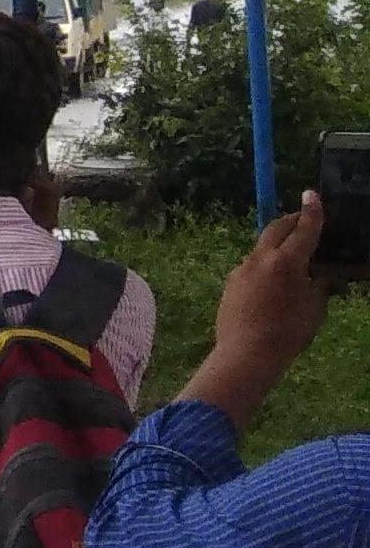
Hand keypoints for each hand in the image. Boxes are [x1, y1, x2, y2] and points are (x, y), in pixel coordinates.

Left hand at [185, 199, 332, 418]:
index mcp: (286, 261)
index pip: (303, 229)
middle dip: (291, 221)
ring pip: (262, 248)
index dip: (312, 212)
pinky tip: (273, 282)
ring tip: (293, 257)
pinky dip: (265, 266)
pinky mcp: (230, 282)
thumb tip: (316, 272)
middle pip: (276, 229)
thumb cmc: (289, 332)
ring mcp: (241, 269)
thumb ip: (317, 283)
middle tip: (304, 219)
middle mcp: (260, 258)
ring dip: (277, 246)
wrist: (245, 353)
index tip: (312, 194)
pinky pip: (252, 266)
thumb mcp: (315, 307)